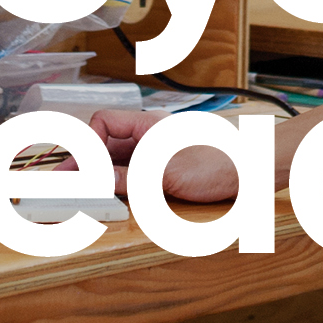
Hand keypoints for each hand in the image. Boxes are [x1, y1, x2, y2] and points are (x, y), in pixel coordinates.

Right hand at [55, 110, 239, 203]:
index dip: (86, 144)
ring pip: (119, 162)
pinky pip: (134, 175)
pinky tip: (114, 199)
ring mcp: (159, 153)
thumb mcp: (165, 174)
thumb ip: (127, 177)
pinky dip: (120, 186)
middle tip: (66, 186)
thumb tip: (94, 179)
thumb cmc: (220, 162)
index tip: (75, 169)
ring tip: (84, 194)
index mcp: (148, 125)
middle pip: (108, 145)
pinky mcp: (168, 170)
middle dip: (87, 163)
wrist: (256, 170)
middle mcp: (151, 136)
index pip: (103, 123)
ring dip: (102, 177)